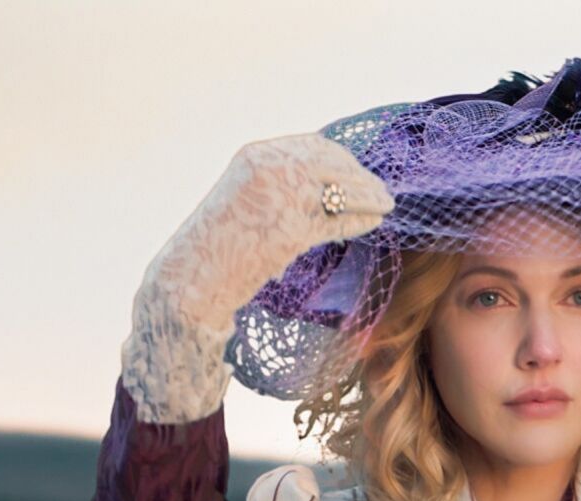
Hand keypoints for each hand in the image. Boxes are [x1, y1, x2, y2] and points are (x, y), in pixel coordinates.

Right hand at [146, 133, 394, 331]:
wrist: (194, 274)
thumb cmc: (222, 241)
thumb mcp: (247, 196)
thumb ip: (280, 182)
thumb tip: (326, 183)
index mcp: (256, 155)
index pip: (315, 146)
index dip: (345, 159)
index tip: (361, 171)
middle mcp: (269, 168)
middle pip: (334, 165)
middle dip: (363, 178)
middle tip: (384, 192)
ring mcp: (280, 197)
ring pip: (341, 191)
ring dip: (370, 198)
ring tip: (386, 206)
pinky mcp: (291, 229)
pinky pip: (338, 220)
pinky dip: (361, 220)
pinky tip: (374, 223)